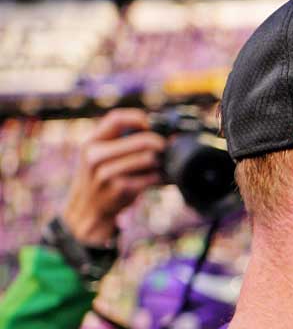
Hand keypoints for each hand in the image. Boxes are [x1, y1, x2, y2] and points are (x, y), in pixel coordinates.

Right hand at [61, 109, 163, 245]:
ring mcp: (107, 174)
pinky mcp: (121, 189)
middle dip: (160, 142)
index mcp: (91, 143)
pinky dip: (161, 177)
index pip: (116, 119)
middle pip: (141, 140)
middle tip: (168, 146)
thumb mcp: (99, 156)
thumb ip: (121, 141)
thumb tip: (163, 132)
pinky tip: (159, 178)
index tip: (154, 123)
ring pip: (149, 158)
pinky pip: (152, 177)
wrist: (88, 210)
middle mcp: (95, 156)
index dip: (140, 118)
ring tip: (161, 164)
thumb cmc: (101, 179)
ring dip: (162, 161)